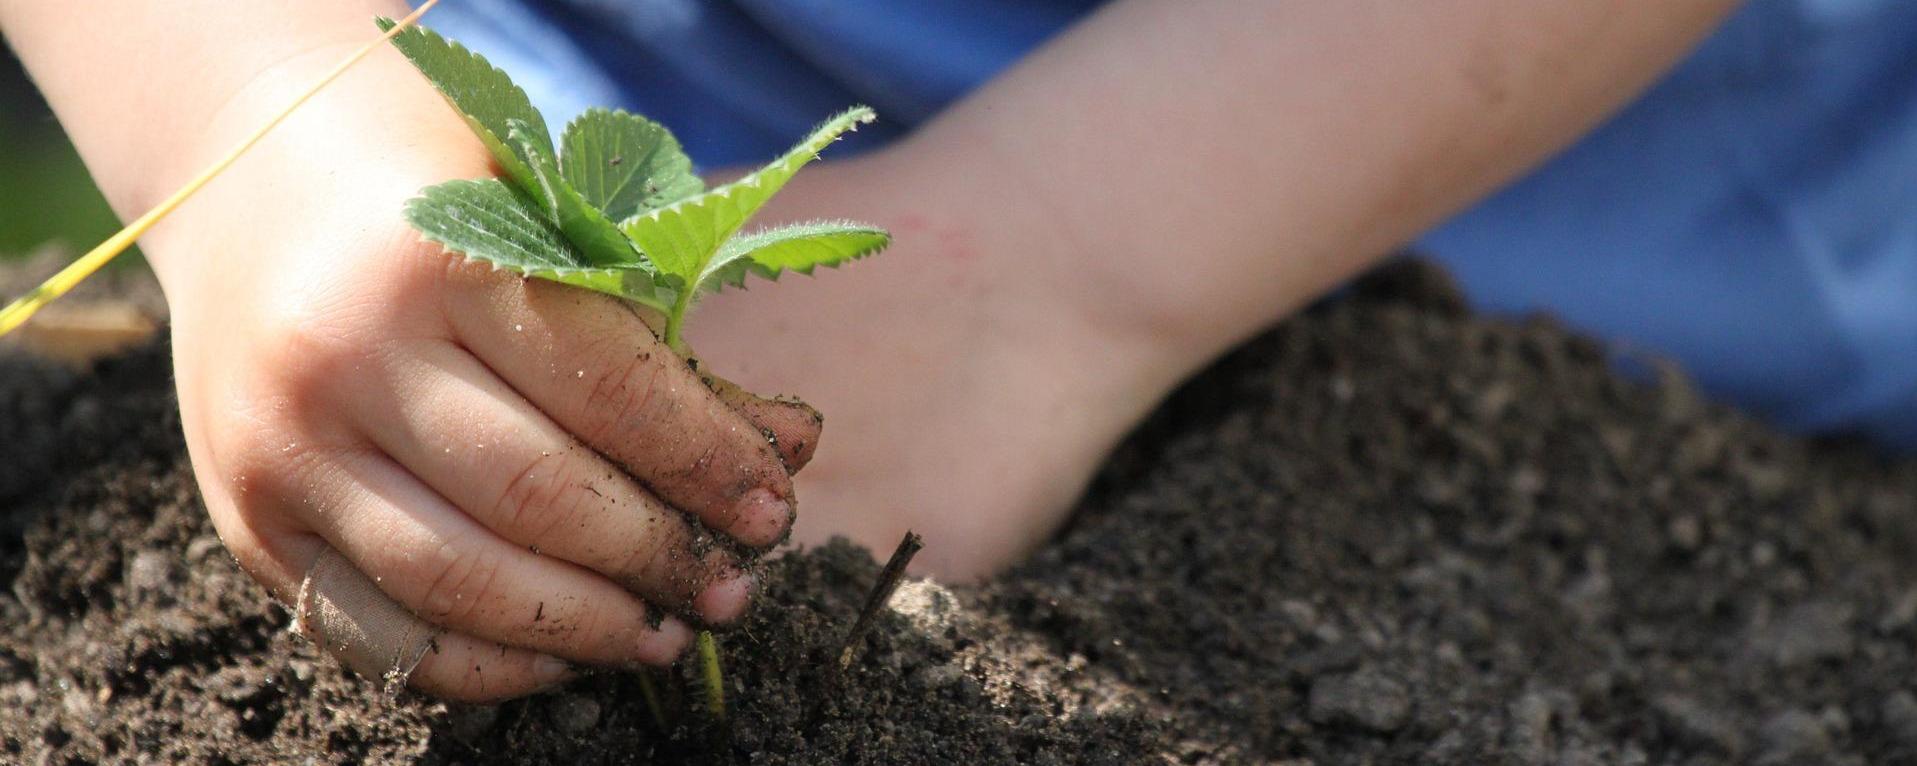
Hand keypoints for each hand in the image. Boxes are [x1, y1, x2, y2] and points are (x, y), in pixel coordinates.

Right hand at [152, 90, 815, 701]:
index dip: (704, 461)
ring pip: (458, 580)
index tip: (770, 509)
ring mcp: (284, 447)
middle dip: (656, 556)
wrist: (250, 178)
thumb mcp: (553, 228)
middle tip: (731, 589)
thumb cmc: (440, 195)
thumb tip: (791, 450)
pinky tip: (563, 655)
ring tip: (665, 634)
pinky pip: (380, 635)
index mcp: (435, 258)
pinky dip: (485, 663)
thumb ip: (661, 343)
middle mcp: (344, 355)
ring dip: (585, 627)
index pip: (605, 387)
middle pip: (535, 495)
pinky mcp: (249, 523)